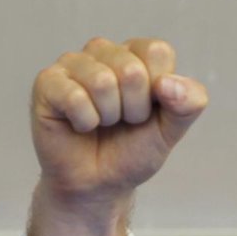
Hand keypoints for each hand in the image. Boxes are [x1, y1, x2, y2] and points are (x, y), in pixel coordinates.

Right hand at [32, 36, 206, 201]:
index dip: (160, 91)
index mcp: (137, 56)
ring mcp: (73, 64)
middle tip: (123, 122)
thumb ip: (189, 104)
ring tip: (102, 123)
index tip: (149, 111)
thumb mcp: (171, 130)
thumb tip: (168, 83)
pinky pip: (75, 97)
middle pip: (131, 69)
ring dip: (109, 116)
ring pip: (102, 82)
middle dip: (135, 109)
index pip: (157, 51)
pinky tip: (80, 126)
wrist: (99, 184)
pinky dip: (85, 122)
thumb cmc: (132, 152)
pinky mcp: (47, 82)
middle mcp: (104, 52)